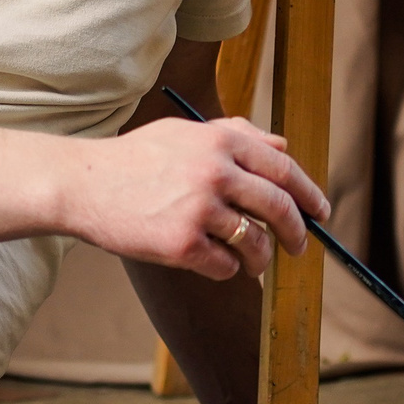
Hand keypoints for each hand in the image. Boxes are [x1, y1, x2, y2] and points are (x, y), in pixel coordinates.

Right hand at [69, 116, 328, 279]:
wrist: (82, 184)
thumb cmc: (135, 159)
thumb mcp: (186, 133)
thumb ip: (236, 135)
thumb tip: (284, 147)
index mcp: (221, 141)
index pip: (284, 169)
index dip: (309, 194)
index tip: (320, 212)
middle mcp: (215, 172)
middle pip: (279, 208)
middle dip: (297, 233)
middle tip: (300, 247)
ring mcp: (199, 209)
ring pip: (255, 243)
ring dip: (260, 258)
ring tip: (254, 263)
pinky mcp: (181, 244)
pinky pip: (224, 267)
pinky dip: (227, 271)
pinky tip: (215, 265)